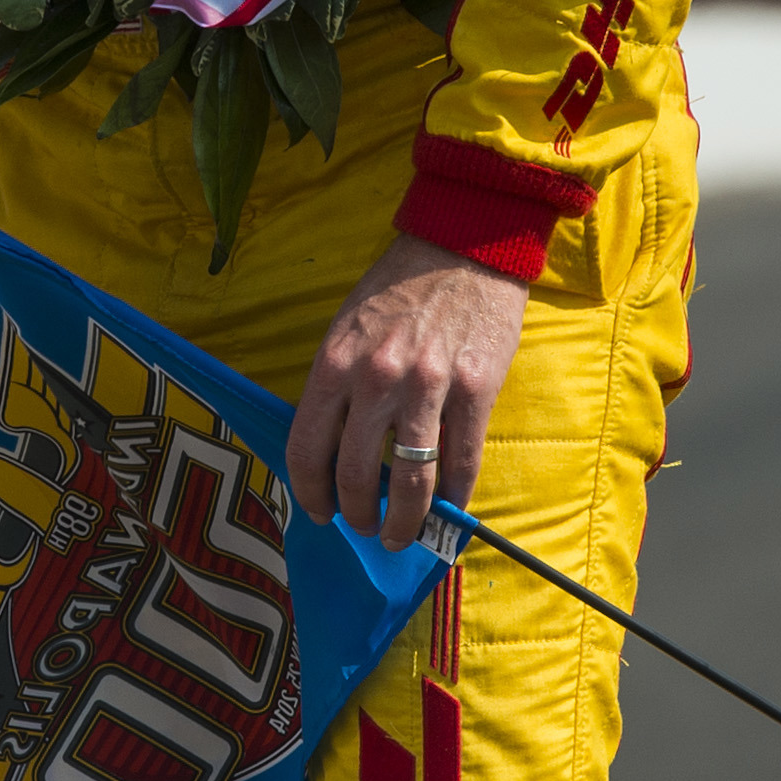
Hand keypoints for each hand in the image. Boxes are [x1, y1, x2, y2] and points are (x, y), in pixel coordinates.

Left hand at [289, 234, 524, 543]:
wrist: (464, 246)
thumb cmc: (401, 289)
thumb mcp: (348, 329)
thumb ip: (339, 386)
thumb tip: (336, 452)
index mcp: (335, 363)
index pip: (307, 448)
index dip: (310, 492)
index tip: (320, 512)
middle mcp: (375, 378)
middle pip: (355, 474)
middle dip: (357, 514)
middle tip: (364, 527)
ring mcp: (427, 386)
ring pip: (411, 480)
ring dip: (404, 521)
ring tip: (402, 534)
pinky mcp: (474, 389)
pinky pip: (461, 462)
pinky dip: (454, 498)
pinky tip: (449, 510)